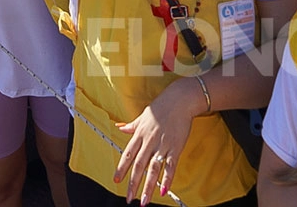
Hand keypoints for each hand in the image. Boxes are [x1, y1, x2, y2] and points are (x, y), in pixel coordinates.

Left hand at [113, 81, 200, 204]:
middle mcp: (149, 142)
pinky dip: (167, 179)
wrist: (180, 100)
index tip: (116, 181)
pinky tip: (163, 191)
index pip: (127, 154)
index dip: (121, 169)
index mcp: (139, 134)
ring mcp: (162, 145)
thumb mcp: (142, 115)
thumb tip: (119, 127)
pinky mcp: (175, 147)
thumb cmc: (161, 106)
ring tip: (144, 201)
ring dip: (148, 187)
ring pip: (153, 169)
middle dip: (132, 184)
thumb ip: (131, 125)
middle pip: (138, 166)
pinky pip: (170, 166)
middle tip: (128, 199)